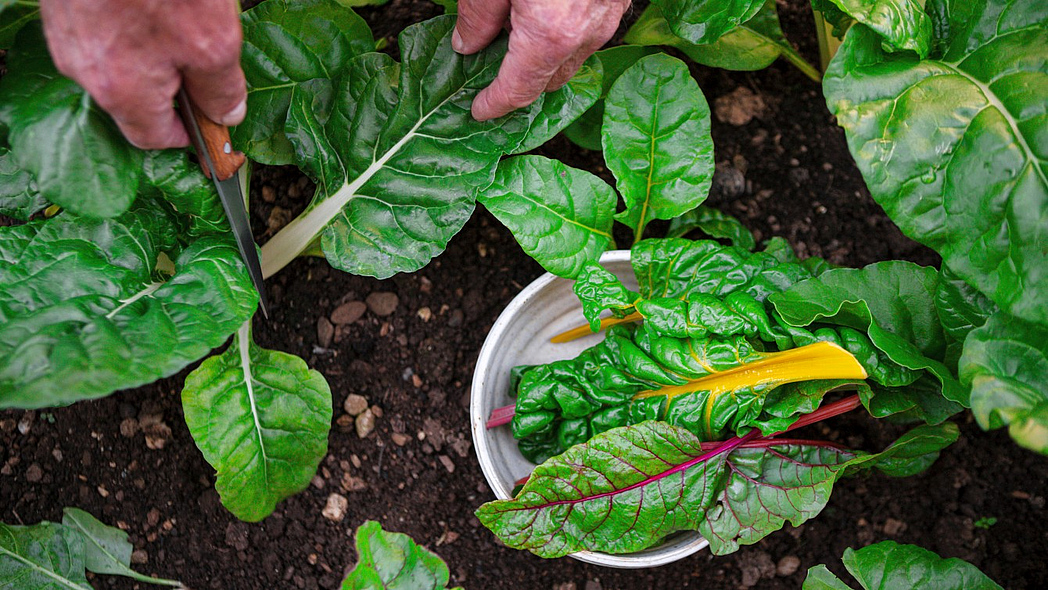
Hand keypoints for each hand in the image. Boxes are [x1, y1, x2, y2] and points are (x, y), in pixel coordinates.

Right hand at [39, 0, 245, 149]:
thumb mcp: (213, 41)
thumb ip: (221, 87)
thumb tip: (226, 115)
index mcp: (122, 90)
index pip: (152, 137)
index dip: (187, 134)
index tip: (211, 123)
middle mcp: (85, 67)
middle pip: (135, 98)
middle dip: (174, 86)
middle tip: (207, 59)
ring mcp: (69, 32)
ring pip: (121, 60)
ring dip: (156, 51)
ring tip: (186, 20)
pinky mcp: (67, 4)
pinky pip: (107, 30)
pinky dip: (136, 24)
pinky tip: (160, 4)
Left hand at [453, 0, 629, 120]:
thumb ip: (477, 15)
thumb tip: (466, 43)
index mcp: (548, 35)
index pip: (517, 90)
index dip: (494, 105)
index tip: (479, 110)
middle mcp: (582, 34)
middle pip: (549, 81)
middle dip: (520, 84)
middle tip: (490, 73)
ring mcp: (606, 18)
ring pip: (572, 57)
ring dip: (545, 59)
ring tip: (516, 39)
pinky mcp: (617, 1)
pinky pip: (589, 34)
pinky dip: (566, 36)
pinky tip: (545, 15)